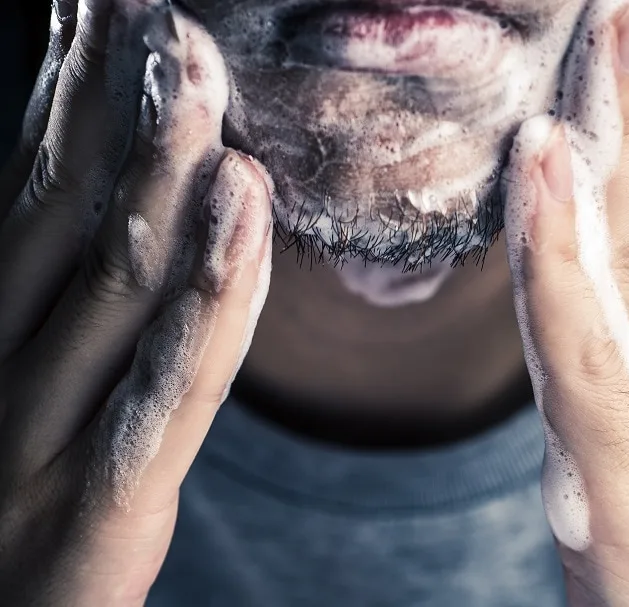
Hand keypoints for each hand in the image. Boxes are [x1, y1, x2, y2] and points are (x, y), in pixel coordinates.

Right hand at [0, 2, 271, 603]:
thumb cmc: (8, 512)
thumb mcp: (18, 389)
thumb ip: (53, 302)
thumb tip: (88, 202)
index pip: (40, 189)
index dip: (73, 93)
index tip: (107, 7)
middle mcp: (6, 367)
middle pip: (75, 212)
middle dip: (119, 102)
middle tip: (159, 5)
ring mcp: (41, 437)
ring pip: (118, 280)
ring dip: (161, 165)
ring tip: (196, 63)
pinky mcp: (99, 507)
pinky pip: (170, 386)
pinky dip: (212, 292)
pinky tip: (246, 204)